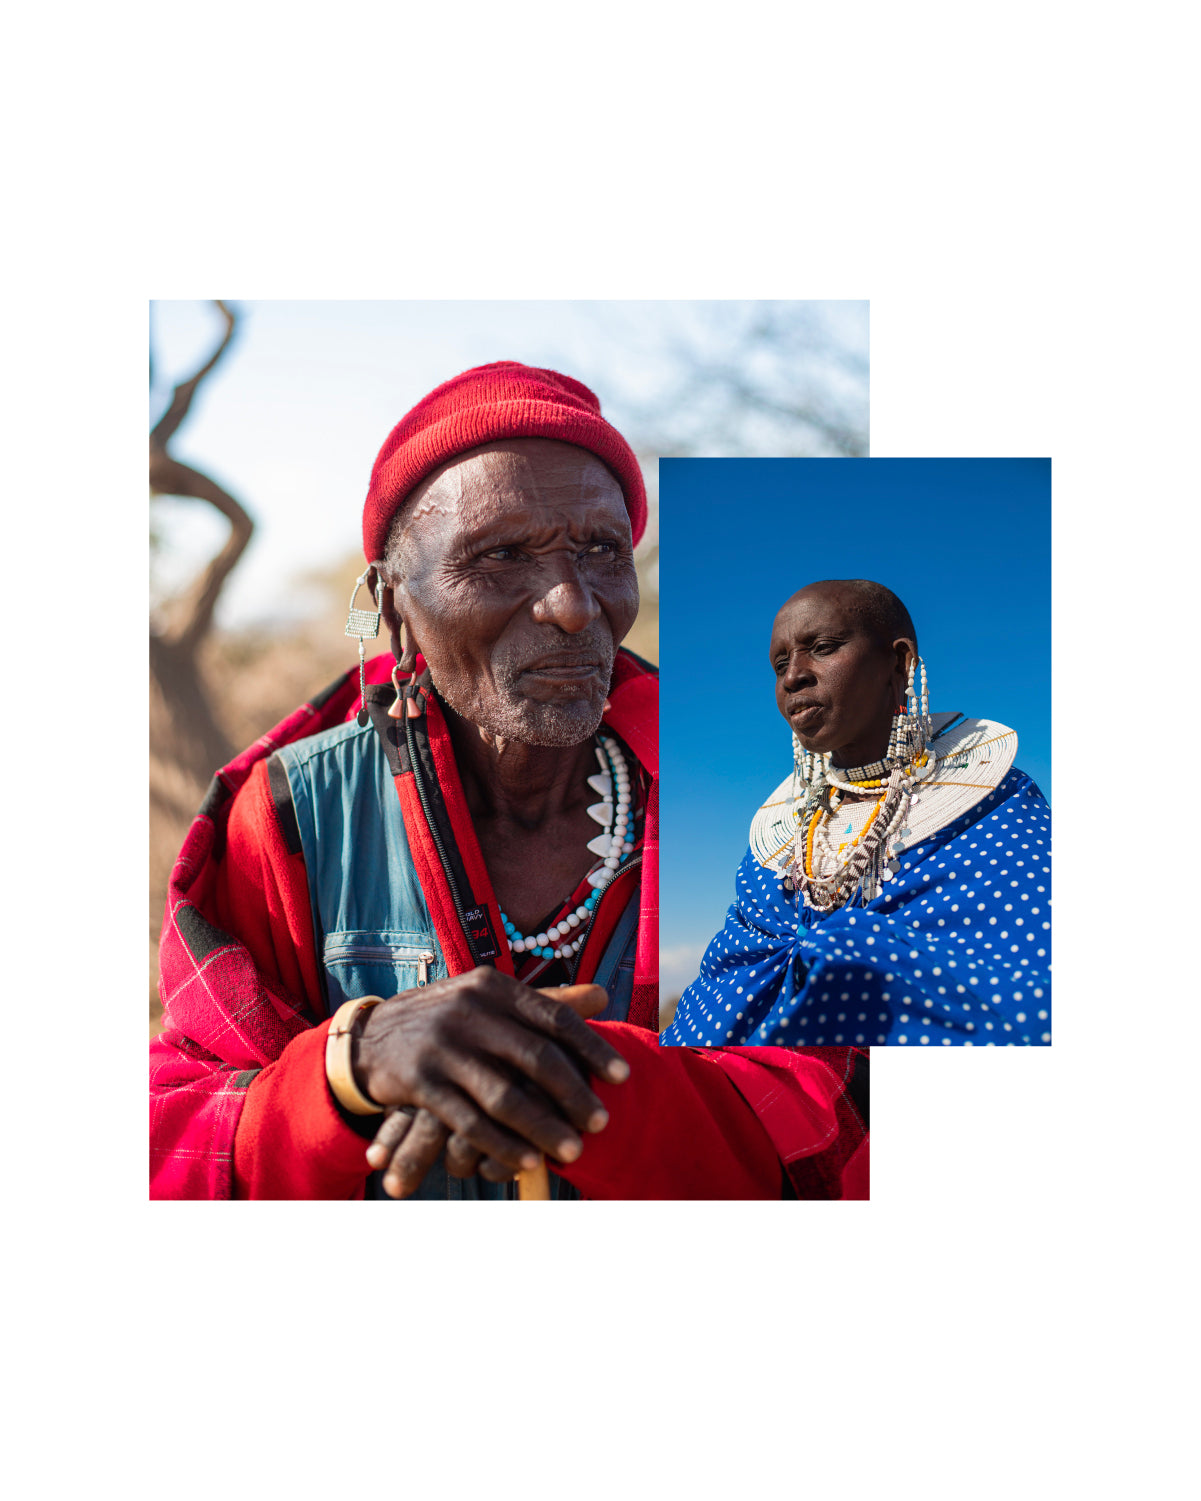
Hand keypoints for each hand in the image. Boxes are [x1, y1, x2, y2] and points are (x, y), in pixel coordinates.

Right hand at [355, 975, 626, 1197]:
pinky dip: (502, 1145)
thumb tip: (603, 994)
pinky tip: (528, 1161)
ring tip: (572, 1151)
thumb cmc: (449, 1018)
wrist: (371, 1036)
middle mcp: (469, 1011)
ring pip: (505, 1096)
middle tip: (600, 1123)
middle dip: (574, 1095)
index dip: (592, 1048)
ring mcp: (443, 1048)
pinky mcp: (420, 1084)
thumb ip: (543, 1002)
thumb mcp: (490, 1000)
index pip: (554, 1017)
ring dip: (543, 1128)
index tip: (622, 1077)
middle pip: (536, 1058)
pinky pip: (470, 1122)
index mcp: (493, 987)